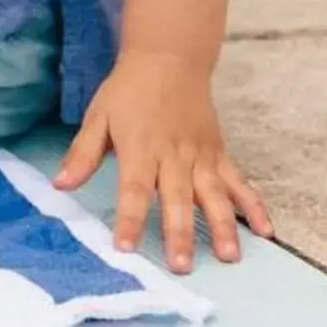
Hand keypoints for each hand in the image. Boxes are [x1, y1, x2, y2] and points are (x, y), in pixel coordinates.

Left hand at [54, 50, 271, 273]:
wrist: (169, 60)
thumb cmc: (128, 91)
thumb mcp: (98, 116)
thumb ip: (83, 153)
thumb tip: (59, 185)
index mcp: (141, 148)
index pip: (134, 189)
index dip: (130, 218)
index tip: (126, 247)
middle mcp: (174, 156)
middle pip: (178, 198)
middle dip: (180, 233)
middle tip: (182, 266)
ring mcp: (202, 156)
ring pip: (215, 195)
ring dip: (223, 226)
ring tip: (230, 257)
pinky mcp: (220, 154)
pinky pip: (240, 183)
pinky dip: (255, 206)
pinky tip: (266, 231)